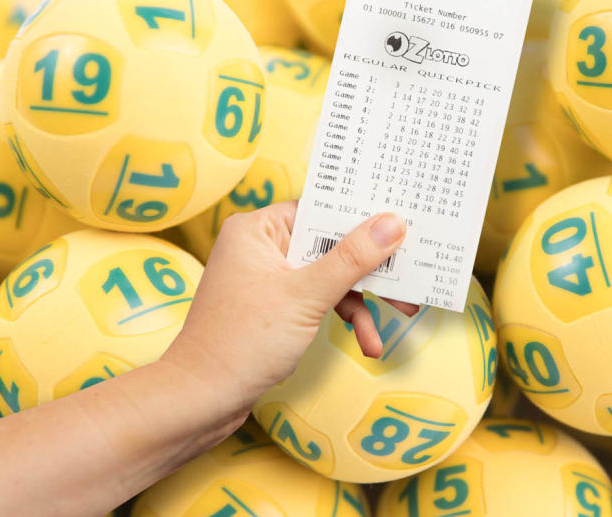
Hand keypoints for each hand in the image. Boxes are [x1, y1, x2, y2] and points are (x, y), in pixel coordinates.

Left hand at [164, 201, 412, 410]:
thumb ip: (351, 259)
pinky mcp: (274, 306)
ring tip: (395, 320)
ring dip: (360, 301)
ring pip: (328, 276)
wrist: (202, 398)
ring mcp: (267, 277)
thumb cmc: (241, 342)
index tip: (403, 225)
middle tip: (409, 280)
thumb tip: (392, 222)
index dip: (362, 218)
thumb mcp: (306, 296)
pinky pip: (317, 299)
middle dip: (369, 269)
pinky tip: (366, 343)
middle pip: (330, 244)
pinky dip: (342, 317)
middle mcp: (261, 246)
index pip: (321, 209)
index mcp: (258, 229)